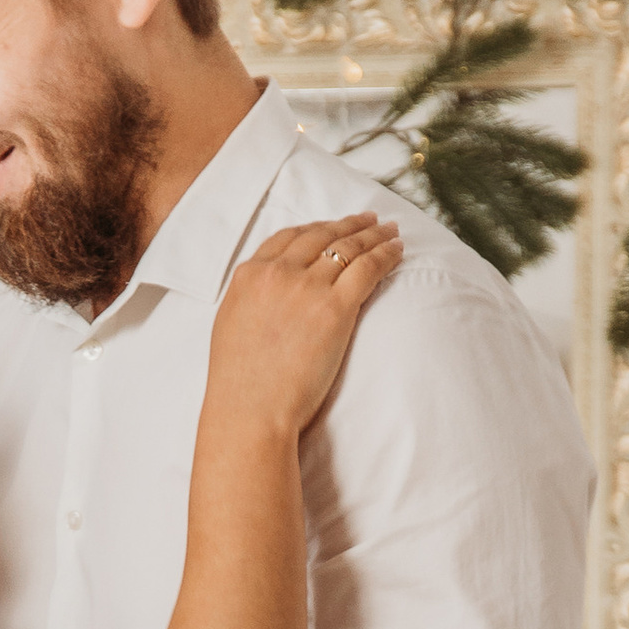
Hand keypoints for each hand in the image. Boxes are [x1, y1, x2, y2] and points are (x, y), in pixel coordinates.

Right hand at [208, 211, 401, 436]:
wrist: (250, 409)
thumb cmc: (239, 383)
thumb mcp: (231, 325)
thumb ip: (252, 298)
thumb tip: (269, 294)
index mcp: (249, 275)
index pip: (288, 237)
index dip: (316, 227)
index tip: (332, 226)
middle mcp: (278, 273)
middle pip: (322, 236)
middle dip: (349, 224)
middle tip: (370, 219)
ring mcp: (308, 287)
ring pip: (349, 247)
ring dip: (374, 235)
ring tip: (390, 231)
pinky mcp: (336, 308)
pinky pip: (368, 268)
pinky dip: (386, 255)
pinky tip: (397, 251)